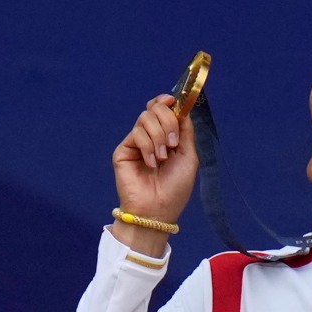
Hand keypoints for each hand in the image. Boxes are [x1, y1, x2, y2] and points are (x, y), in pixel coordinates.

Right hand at [111, 93, 199, 240]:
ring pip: (145, 118)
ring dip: (159, 136)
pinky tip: (150, 164)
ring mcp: (137, 143)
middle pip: (155, 109)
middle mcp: (151, 138)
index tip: (173, 101)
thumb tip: (182, 108)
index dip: (167, 102)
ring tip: (162, 158)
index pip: (163, 110)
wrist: (158, 210)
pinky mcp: (124, 150)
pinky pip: (136, 133)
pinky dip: (147, 147)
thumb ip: (185, 132)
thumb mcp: (188, 157)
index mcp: (167, 138)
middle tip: (173, 143)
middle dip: (167, 121)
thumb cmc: (175, 189)